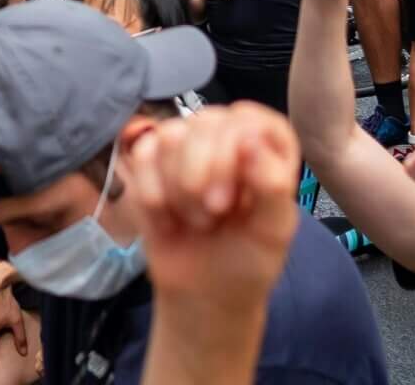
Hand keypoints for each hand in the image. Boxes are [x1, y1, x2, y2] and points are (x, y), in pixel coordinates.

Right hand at [119, 103, 302, 307]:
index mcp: (267, 147)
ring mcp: (187, 146)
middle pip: (207, 123)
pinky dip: (153, 196)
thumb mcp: (272, 232)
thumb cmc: (247, 261)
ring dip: (180, 191)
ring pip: (171, 136)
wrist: (203, 294)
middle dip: (205, 176)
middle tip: (215, 216)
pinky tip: (169, 220)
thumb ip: (273, 184)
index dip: (238, 152)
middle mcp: (226, 136)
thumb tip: (252, 138)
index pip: (251, 119)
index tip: (236, 195)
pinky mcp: (152, 162)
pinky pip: (142, 155)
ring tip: (197, 220)